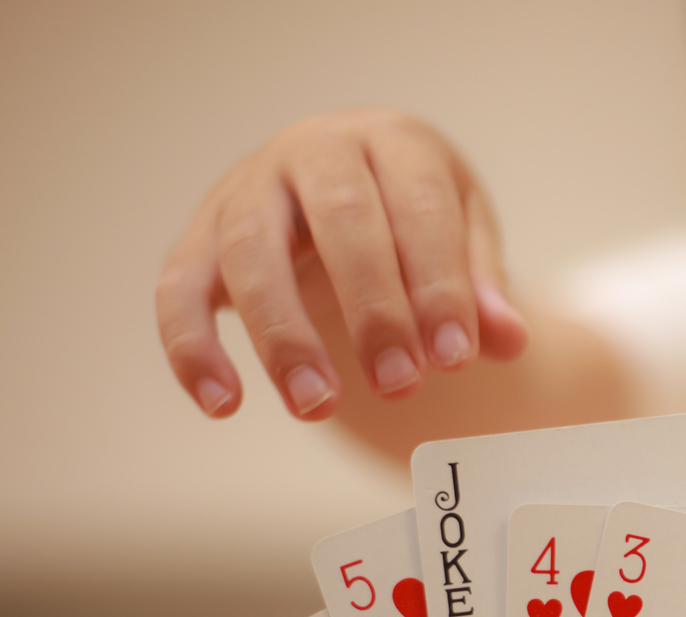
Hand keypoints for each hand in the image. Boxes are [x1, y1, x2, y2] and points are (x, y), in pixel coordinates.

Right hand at [157, 109, 527, 420]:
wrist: (343, 184)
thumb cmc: (410, 215)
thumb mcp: (463, 234)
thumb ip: (482, 286)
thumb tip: (507, 340)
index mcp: (392, 142)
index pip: (419, 209)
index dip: (438, 286)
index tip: (454, 359)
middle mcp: (313, 152)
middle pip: (339, 223)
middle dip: (372, 310)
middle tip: (400, 384)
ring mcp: (246, 188)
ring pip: (252, 253)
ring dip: (283, 335)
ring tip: (316, 405)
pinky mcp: (198, 236)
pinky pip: (178, 289)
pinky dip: (191, 347)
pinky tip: (222, 404)